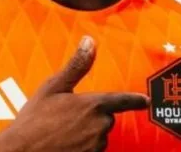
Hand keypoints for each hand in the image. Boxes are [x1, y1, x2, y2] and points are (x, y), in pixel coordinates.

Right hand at [0, 36, 149, 151]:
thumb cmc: (34, 120)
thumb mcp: (53, 88)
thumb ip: (76, 66)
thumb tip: (89, 41)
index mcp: (94, 104)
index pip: (122, 100)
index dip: (135, 100)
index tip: (146, 101)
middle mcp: (100, 126)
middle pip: (105, 118)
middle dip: (91, 117)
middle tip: (65, 118)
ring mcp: (96, 146)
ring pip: (98, 136)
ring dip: (86, 134)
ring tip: (61, 133)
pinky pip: (91, 150)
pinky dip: (82, 148)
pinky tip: (64, 145)